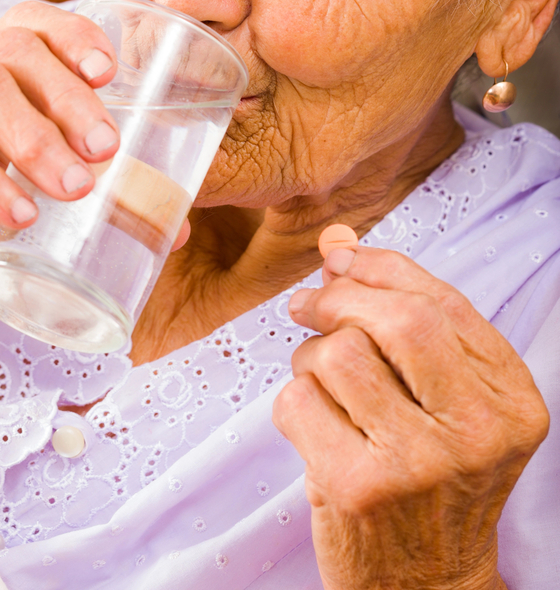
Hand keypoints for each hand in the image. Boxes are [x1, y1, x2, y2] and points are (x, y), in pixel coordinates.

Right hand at [0, 0, 122, 278]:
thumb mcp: (23, 185)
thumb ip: (94, 194)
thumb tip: (177, 228)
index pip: (26, 22)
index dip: (73, 35)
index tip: (111, 73)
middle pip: (12, 48)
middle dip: (70, 95)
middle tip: (108, 148)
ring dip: (37, 137)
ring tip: (76, 186)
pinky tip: (22, 215)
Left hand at [273, 244, 548, 589]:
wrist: (425, 587)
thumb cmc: (431, 481)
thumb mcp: (447, 403)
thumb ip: (406, 321)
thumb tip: (338, 246)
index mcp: (510, 400)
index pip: (443, 302)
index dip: (383, 268)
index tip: (343, 259)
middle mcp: (477, 430)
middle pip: (397, 319)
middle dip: (339, 297)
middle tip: (307, 304)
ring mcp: (419, 463)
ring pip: (339, 354)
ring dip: (310, 355)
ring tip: (319, 381)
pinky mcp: (358, 488)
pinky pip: (299, 400)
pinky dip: (292, 400)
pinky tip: (313, 426)